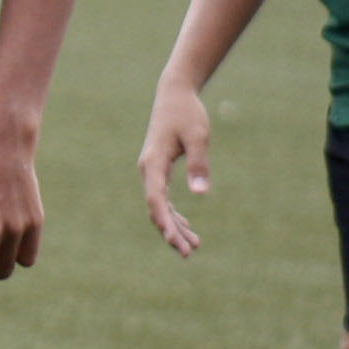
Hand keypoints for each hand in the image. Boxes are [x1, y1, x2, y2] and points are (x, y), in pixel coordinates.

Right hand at [139, 78, 212, 258]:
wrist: (174, 95)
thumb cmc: (187, 114)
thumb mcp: (199, 137)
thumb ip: (199, 165)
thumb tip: (200, 194)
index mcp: (154, 163)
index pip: (156, 199)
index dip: (164, 222)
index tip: (174, 240)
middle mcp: (148, 170)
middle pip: (157, 209)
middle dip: (171, 232)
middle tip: (188, 253)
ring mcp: (152, 171)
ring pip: (160, 206)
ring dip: (175, 226)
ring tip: (193, 246)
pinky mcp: (159, 170)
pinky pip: (163, 198)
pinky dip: (174, 214)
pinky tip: (186, 227)